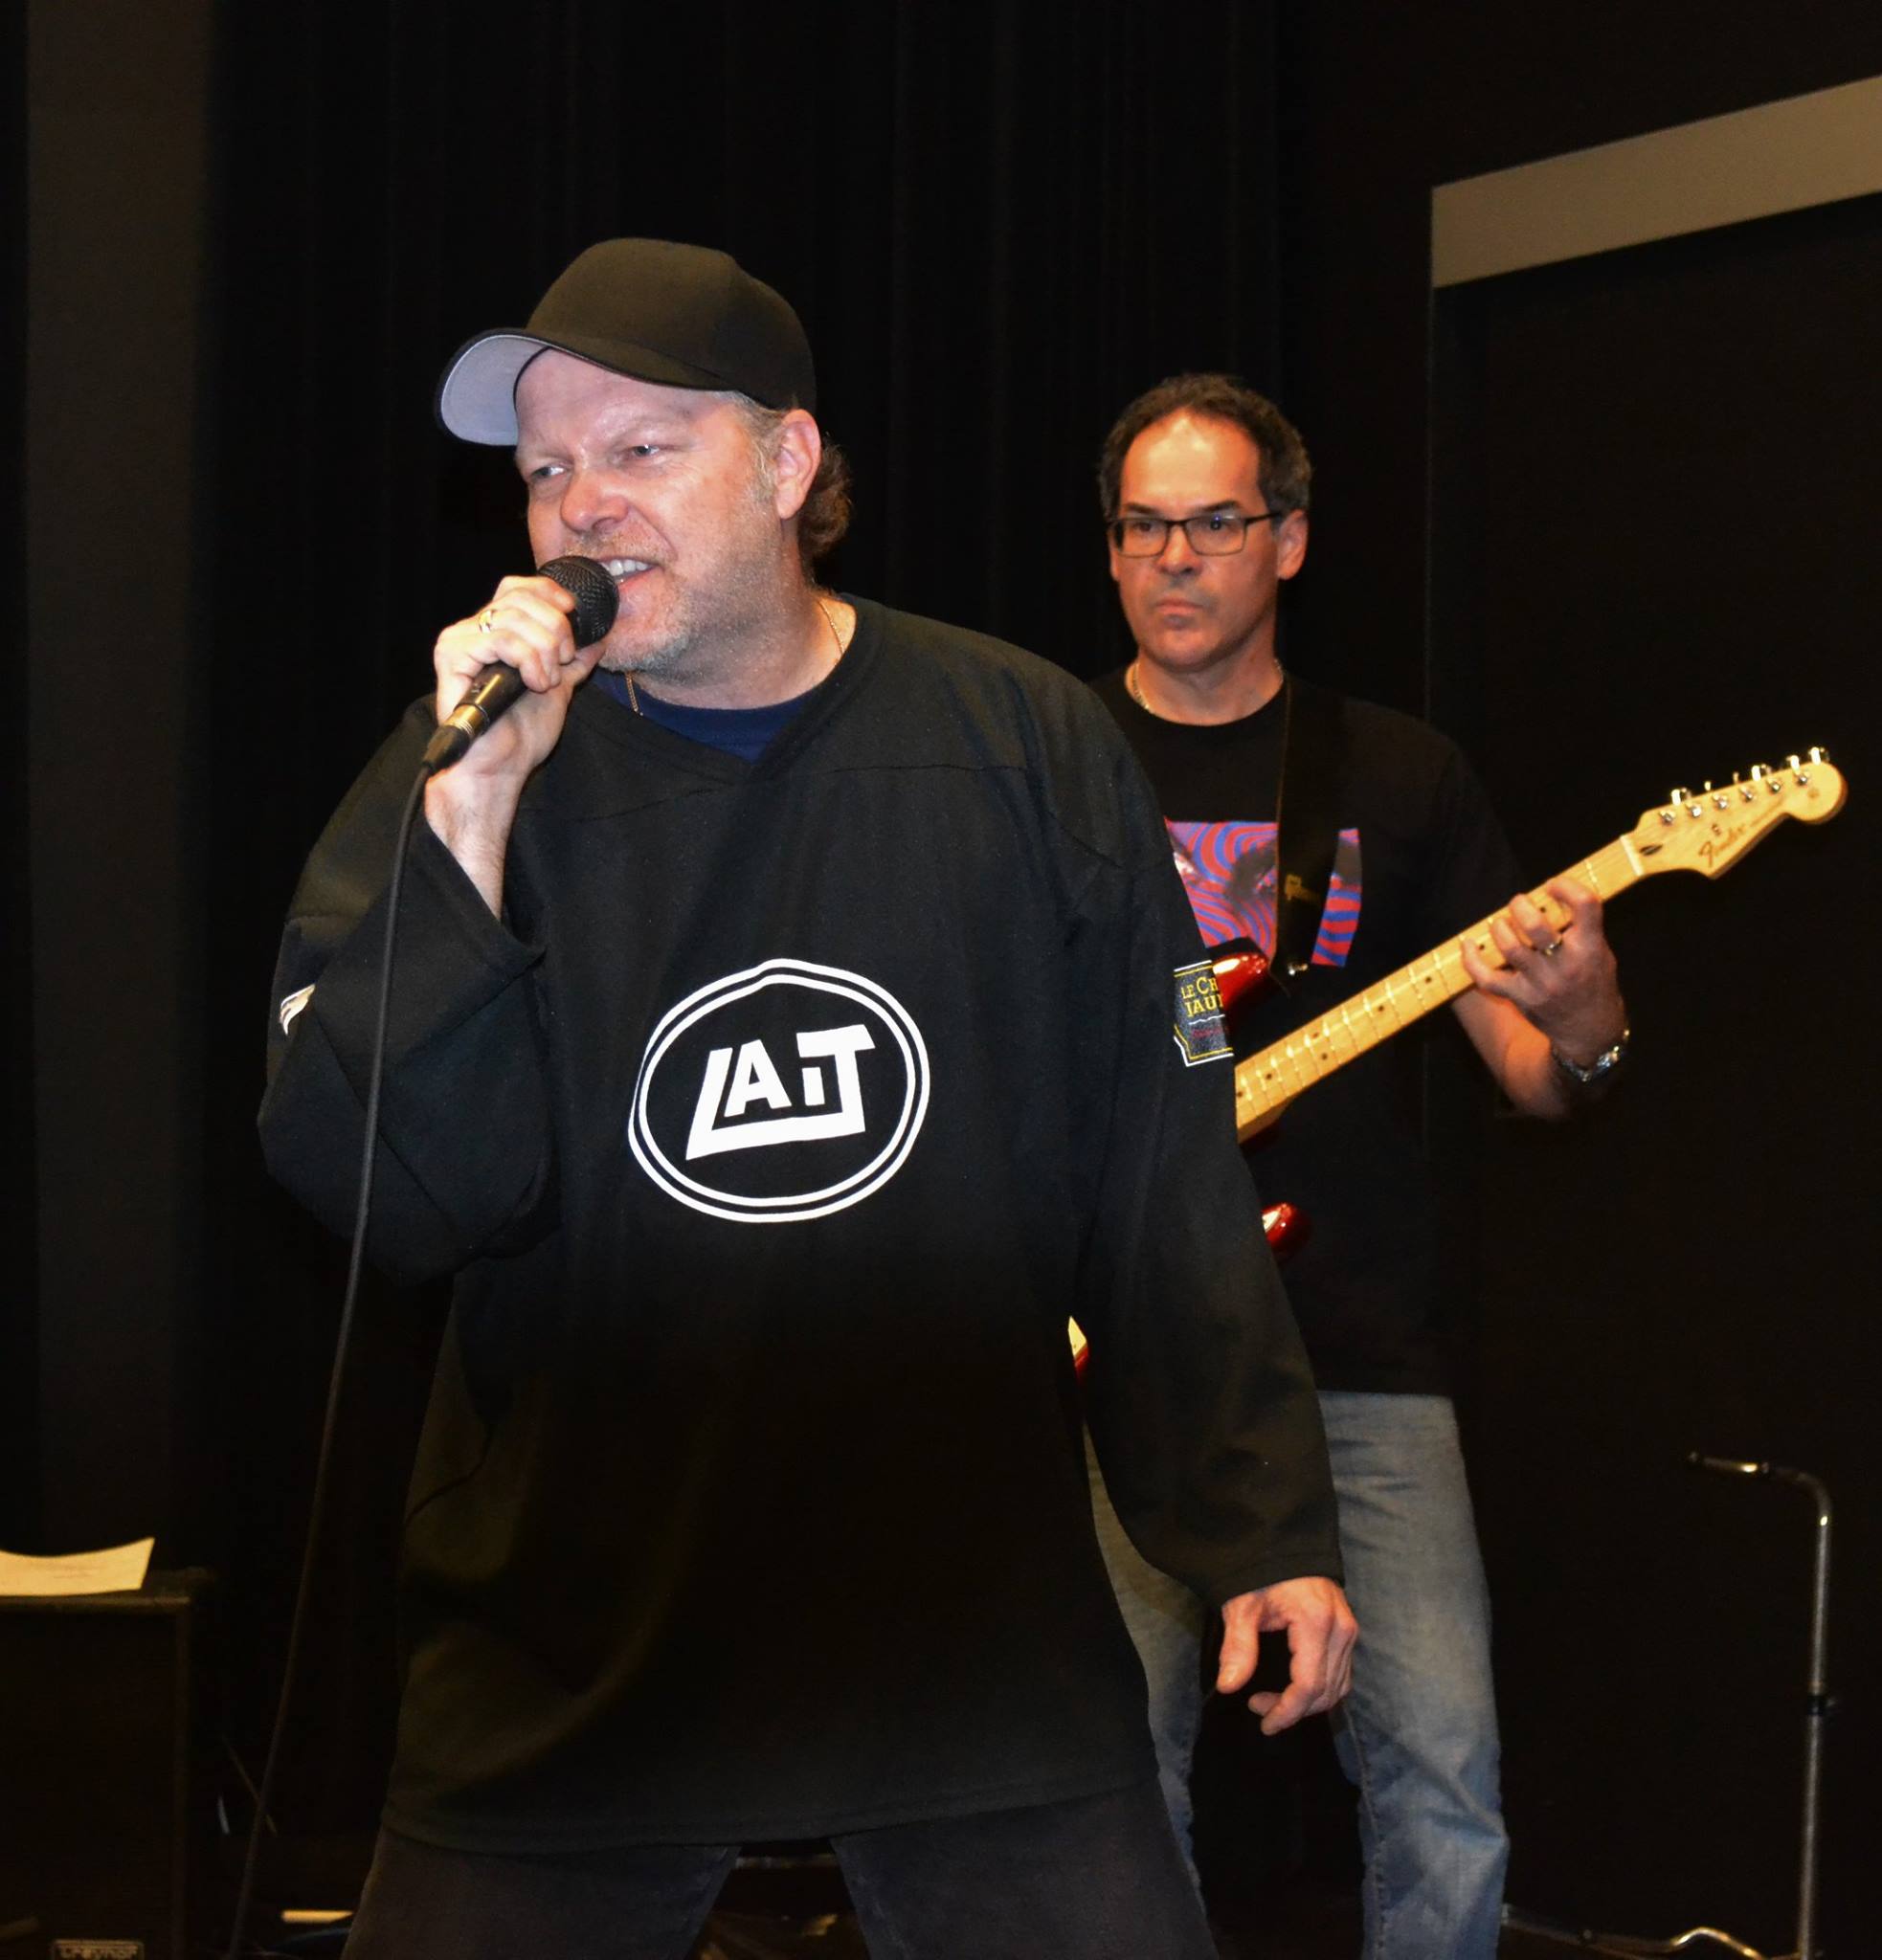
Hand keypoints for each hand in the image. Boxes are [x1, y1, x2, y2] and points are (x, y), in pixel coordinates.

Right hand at [433, 572, 605, 788]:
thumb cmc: (521, 735)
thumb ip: (573, 663)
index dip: (548, 592)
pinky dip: (528, 660)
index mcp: (494, 633)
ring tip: (545, 681)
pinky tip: (533, 683)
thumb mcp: (558, 689)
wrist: (501, 766)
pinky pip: (500, 639)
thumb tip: (597, 641)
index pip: (517, 588)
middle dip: (555, 629)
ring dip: (544, 651)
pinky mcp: (452, 656)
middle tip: (562, 662)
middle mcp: (472, 631)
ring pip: (515, 618)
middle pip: (520, 598)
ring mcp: (459, 641)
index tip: (572, 611)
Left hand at [1216, 1576, 1356, 1735]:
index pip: (1309, 1685)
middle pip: (1326, 1691)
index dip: (1287, 1711)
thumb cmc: (1261, 1572)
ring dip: (1308, 1703)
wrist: (1283, 1541)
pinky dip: (1322, 1688)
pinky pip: (1342, 1673)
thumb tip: (1229, 1687)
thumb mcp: (1242, 1605)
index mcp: (1316, 1623)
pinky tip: (1296, 1689)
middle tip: (1259, 1706)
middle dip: (1293, 1709)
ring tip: (1274, 1700)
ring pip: (1338, 1687)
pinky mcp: (1348, 1629)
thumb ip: (1238, 1647)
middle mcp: (1341, 1630)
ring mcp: (1349, 1629)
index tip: (1264, 1723)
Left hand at [1460, 875, 1625, 1066]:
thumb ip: (1581, 927)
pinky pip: (1487, 978)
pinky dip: (1471, 960)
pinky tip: (1468, 945)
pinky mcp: (1521, 998)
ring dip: (1499, 928)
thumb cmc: (1592, 982)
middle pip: (1535, 926)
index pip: (1585, 905)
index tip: (1552, 884)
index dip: (1566, 886)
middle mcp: (1566, 965)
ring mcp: (1542, 983)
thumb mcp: (1600, 951)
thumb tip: (1549, 893)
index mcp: (1591, 947)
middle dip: (1520, 907)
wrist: (1589, 1030)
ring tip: (1501, 924)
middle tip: (1518, 904)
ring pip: (1510, 947)